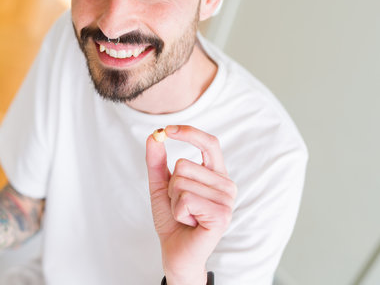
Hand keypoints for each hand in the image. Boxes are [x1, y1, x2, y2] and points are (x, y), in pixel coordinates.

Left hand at [146, 125, 236, 284]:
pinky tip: (189, 222)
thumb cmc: (172, 219)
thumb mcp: (161, 186)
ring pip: (182, 182)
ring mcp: (227, 200)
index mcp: (215, 174)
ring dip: (174, 201)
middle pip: (184, 165)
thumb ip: (157, 161)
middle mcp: (226, 185)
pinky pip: (186, 199)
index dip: (190, 133)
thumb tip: (154, 135)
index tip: (168, 129)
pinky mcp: (222, 215)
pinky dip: (178, 212)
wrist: (175, 251)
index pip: (210, 143)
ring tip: (185, 215)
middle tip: (180, 205)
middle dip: (171, 187)